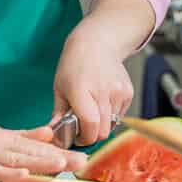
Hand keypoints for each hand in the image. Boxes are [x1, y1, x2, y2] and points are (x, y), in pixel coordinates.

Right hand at [0, 114, 88, 179]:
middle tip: (85, 162)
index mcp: (4, 137)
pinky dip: (7, 172)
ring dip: (39, 161)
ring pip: (16, 157)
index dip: (60, 150)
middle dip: (59, 157)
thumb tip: (48, 134)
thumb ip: (19, 136)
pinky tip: (23, 174)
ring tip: (63, 165)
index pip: (36, 145)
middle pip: (32, 151)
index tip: (84, 156)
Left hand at [53, 27, 135, 145]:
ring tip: (92, 110)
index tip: (77, 137)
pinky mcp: (128, 92)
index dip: (84, 138)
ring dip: (102, 124)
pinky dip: (111, 115)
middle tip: (83, 128)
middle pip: (103, 131)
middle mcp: (102, 92)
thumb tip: (53, 135)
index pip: (90, 125)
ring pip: (112, 125)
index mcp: (81, 91)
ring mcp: (118, 92)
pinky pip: (120, 115)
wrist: (97, 43)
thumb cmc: (74, 65)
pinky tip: (102, 101)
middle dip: (92, 135)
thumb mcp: (60, 87)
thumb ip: (58, 114)